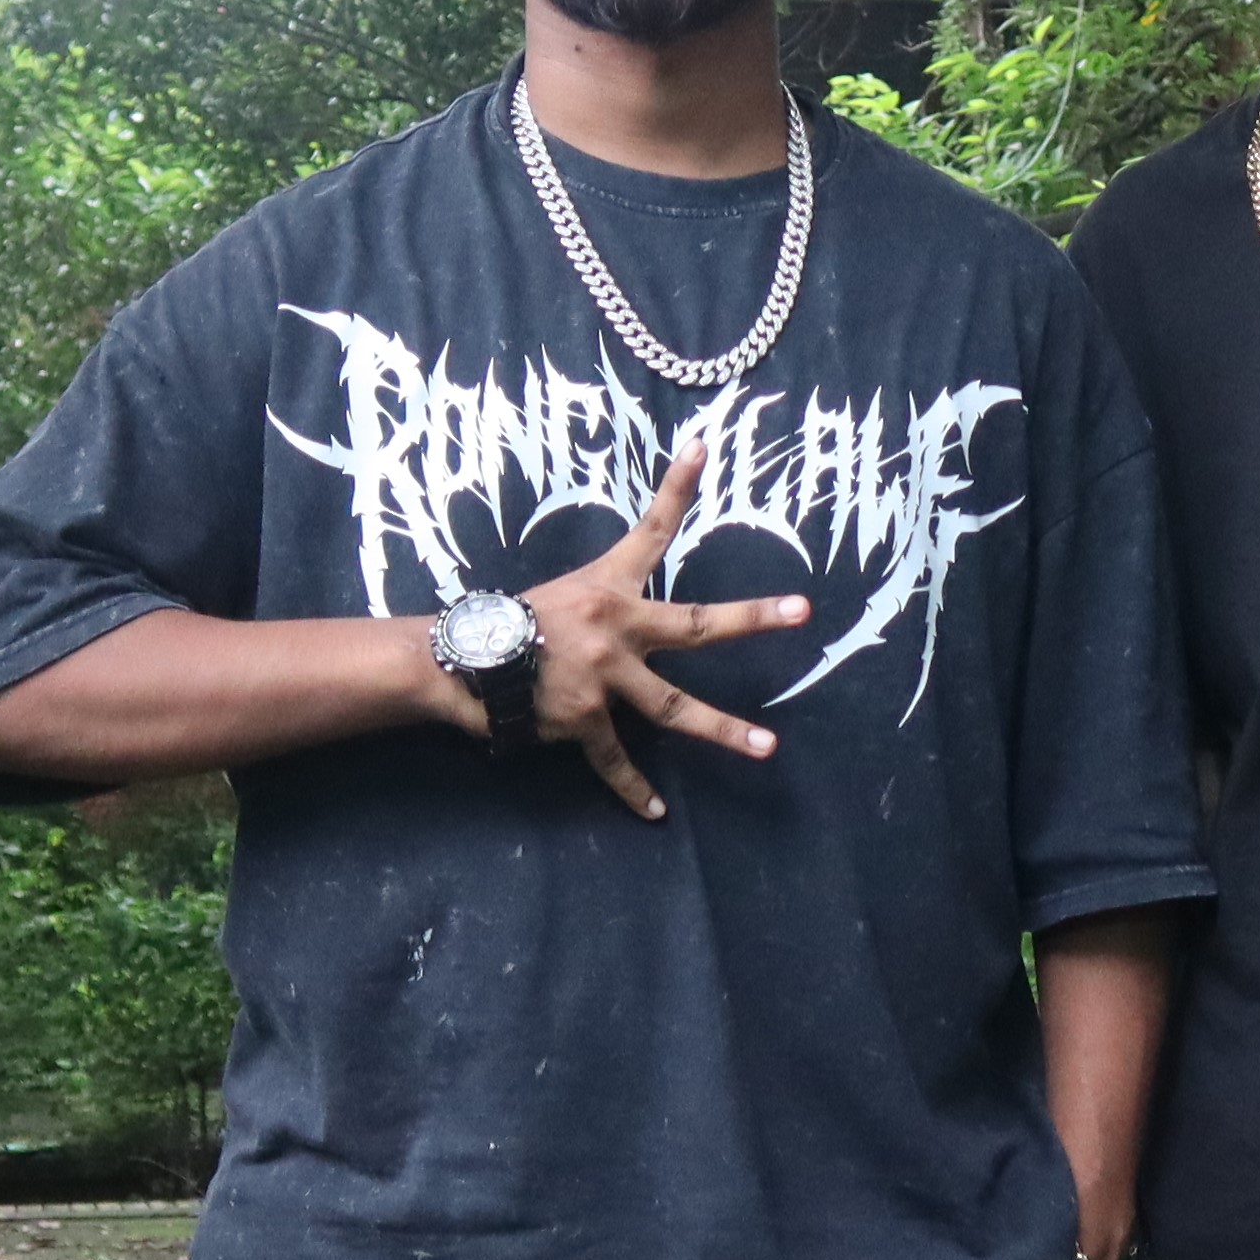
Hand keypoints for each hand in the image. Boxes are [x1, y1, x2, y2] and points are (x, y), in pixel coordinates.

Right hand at [517, 430, 811, 819]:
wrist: (460, 662)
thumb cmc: (513, 625)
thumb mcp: (564, 594)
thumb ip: (604, 600)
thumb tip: (624, 617)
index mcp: (608, 588)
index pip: (650, 531)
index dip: (675, 488)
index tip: (703, 448)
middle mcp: (614, 627)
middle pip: (694, 624)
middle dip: (750, 618)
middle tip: (799, 611)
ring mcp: (602, 677)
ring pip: (673, 708)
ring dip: (722, 730)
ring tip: (766, 747)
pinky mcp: (584, 719)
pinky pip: (615, 761)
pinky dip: (632, 789)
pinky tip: (655, 812)